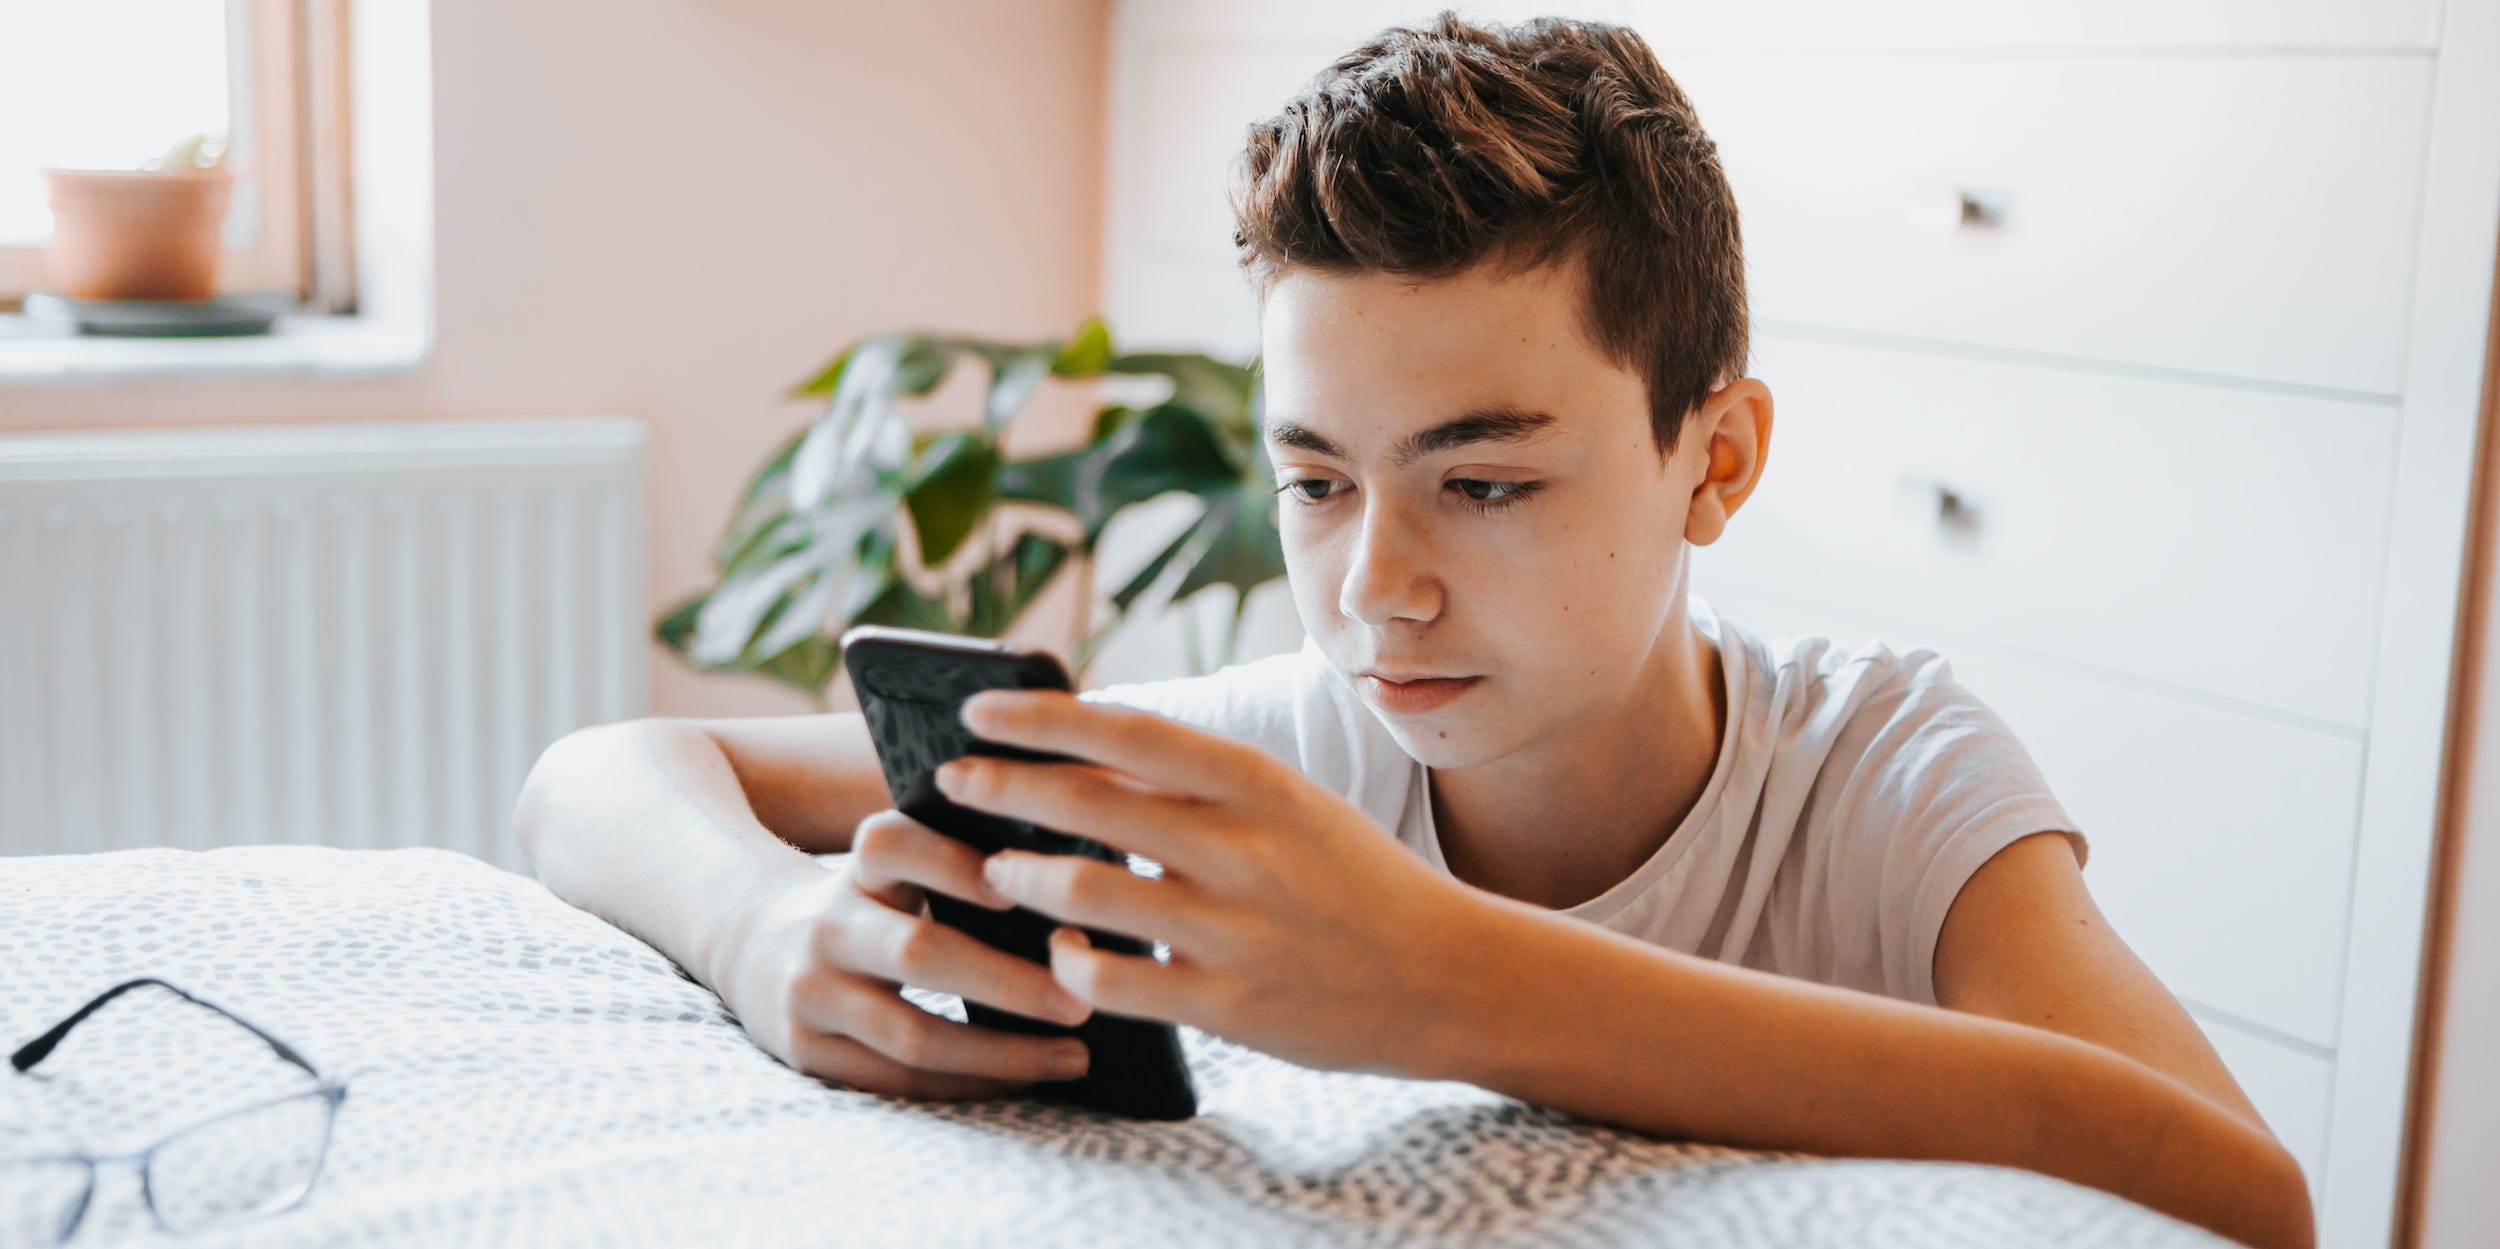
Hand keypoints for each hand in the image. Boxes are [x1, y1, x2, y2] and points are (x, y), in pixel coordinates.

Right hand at [716, 811, 1097, 1099]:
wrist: (754, 945)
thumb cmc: (872, 901)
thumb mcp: (895, 865)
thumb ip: (964, 852)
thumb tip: (1089, 840)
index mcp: (858, 868)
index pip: (890, 844)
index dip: (950, 862)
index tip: (1015, 886)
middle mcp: (828, 926)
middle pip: (919, 952)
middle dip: (1008, 981)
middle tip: (1081, 998)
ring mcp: (812, 994)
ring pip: (913, 1034)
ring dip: (1002, 1051)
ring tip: (1075, 1053)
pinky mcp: (809, 1052)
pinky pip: (899, 1080)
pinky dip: (967, 1083)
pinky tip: (1025, 1080)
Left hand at [934, 690, 1491, 1077]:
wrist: (1451, 974)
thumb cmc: (1354, 879)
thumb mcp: (1291, 807)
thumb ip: (1200, 786)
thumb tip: (1089, 752)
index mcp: (1259, 783)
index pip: (1126, 730)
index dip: (1039, 716)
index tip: (978, 706)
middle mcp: (1244, 848)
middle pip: (1086, 804)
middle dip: (1003, 789)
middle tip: (953, 783)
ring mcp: (1235, 929)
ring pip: (1086, 892)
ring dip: (1024, 879)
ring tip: (998, 872)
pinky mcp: (1229, 1004)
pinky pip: (1113, 982)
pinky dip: (1068, 963)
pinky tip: (1058, 952)